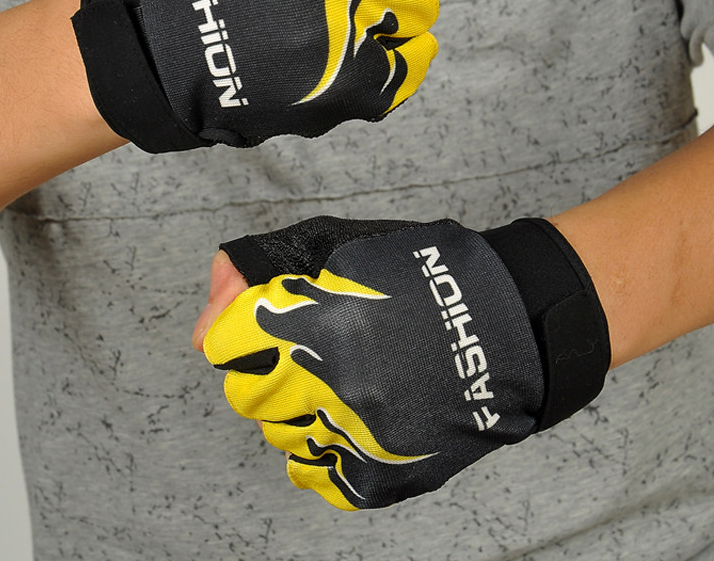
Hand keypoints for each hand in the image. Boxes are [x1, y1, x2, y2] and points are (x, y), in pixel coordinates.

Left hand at [201, 216, 609, 509]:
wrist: (511, 323)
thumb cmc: (426, 274)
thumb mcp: (342, 246)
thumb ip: (266, 271)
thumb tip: (210, 311)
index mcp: (321, 321)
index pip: (227, 342)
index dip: (242, 324)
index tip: (265, 318)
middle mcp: (333, 386)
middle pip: (245, 393)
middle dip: (262, 365)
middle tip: (300, 347)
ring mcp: (358, 437)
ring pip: (277, 435)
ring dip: (291, 406)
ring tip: (332, 379)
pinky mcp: (383, 473)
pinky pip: (317, 476)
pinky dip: (319, 449)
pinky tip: (342, 419)